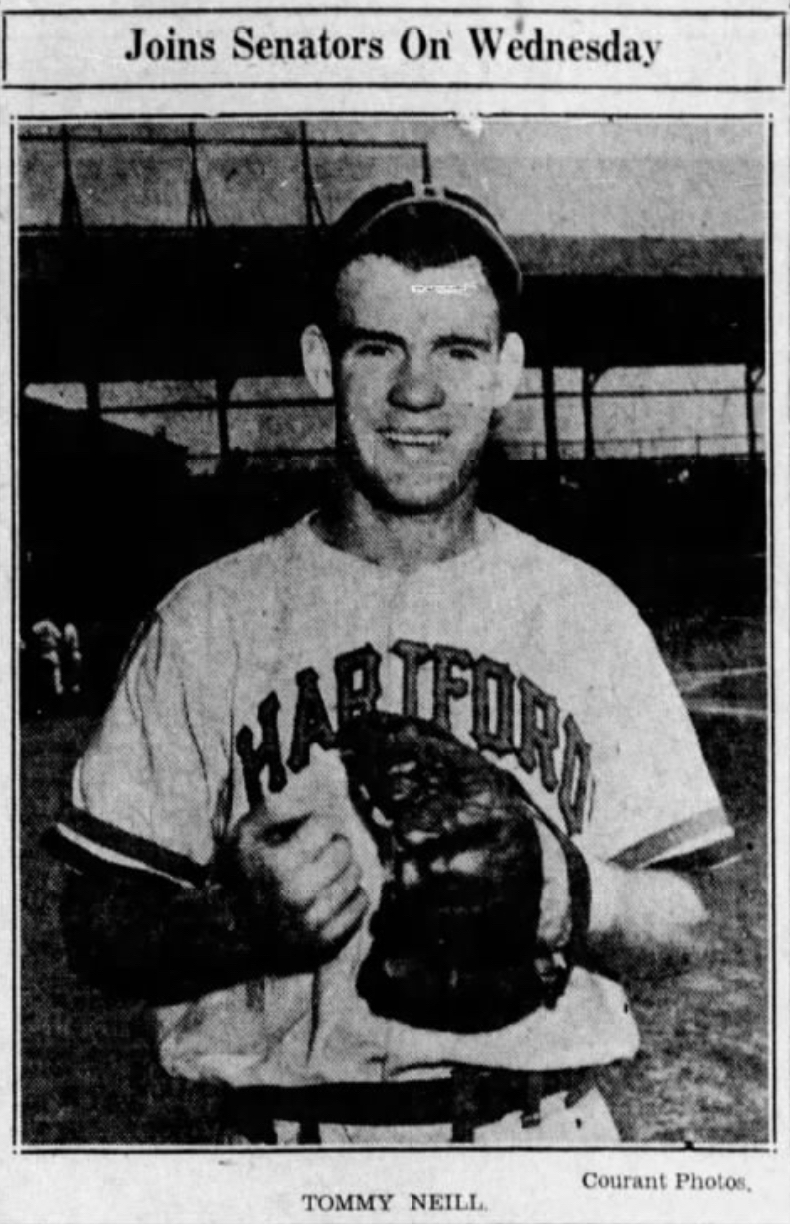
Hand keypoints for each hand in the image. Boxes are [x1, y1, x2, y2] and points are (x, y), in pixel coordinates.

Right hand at [228, 802, 368, 973]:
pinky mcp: (325, 942)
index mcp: (276, 864)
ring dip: (343, 870)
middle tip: (318, 852)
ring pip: (355, 876)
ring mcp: (313, 921)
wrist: (229, 932)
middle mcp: (297, 894)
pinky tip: (331, 895)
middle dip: (333, 845)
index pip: (324, 825)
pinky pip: (360, 904)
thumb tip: (314, 800)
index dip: (318, 823)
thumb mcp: (244, 834)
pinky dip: (350, 896)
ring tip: (323, 874)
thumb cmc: (241, 875)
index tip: (309, 831)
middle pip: (344, 850)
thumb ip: (275, 809)